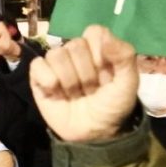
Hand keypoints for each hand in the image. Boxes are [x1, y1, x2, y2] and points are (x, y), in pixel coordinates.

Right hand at [29, 25, 137, 142]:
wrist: (95, 134)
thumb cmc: (112, 106)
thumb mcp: (128, 82)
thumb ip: (124, 55)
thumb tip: (104, 35)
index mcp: (98, 47)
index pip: (94, 32)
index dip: (100, 53)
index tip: (107, 73)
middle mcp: (76, 52)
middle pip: (75, 45)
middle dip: (86, 72)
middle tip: (91, 89)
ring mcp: (56, 64)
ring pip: (56, 54)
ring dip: (69, 80)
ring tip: (76, 94)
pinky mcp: (39, 77)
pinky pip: (37, 65)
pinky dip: (48, 80)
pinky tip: (56, 93)